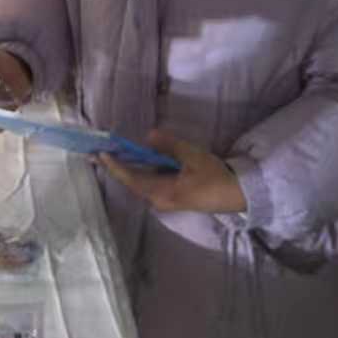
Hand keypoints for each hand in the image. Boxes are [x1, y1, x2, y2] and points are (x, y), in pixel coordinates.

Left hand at [98, 131, 247, 213]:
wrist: (237, 194)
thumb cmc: (215, 176)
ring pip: (142, 184)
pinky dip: (143, 172)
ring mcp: (166, 201)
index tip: (100, 154)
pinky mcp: (173, 198)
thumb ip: (169, 146)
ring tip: (117, 155)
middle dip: (118, 167)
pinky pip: (151, 184)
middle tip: (101, 153)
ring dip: (130, 169)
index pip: (131, 178)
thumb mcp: (193, 156)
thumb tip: (148, 136)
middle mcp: (159, 200)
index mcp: (161, 192)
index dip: (115, 166)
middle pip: (133, 182)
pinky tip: (142, 162)